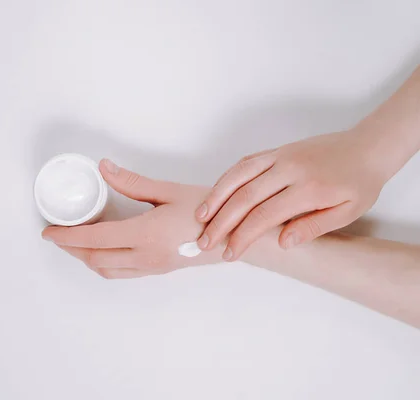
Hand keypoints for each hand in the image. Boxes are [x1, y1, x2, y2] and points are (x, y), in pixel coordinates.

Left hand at [42, 159, 225, 278]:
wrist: (235, 235)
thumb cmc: (207, 212)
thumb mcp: (168, 191)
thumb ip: (132, 182)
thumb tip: (104, 168)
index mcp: (145, 235)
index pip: (95, 238)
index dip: (67, 236)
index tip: (49, 232)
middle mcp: (145, 257)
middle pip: (94, 258)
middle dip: (71, 248)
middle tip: (56, 236)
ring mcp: (151, 267)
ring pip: (106, 269)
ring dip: (85, 258)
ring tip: (74, 243)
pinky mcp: (157, 270)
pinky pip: (121, 272)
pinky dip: (102, 263)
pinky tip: (101, 251)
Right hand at [195, 129, 385, 260]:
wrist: (367, 147)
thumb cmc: (359, 183)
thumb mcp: (347, 212)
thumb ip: (313, 227)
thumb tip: (282, 242)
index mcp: (309, 188)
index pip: (264, 215)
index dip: (243, 236)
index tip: (230, 253)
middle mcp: (289, 169)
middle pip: (244, 197)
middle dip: (221, 222)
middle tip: (204, 242)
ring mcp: (280, 156)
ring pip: (238, 175)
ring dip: (216, 196)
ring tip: (200, 217)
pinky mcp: (276, 150)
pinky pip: (245, 162)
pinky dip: (227, 178)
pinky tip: (215, 194)